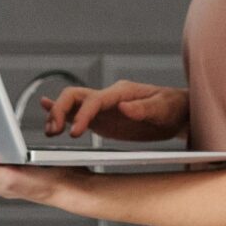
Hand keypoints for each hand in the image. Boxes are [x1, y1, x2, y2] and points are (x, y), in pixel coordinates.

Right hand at [41, 81, 188, 143]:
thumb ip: (144, 108)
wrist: (178, 112)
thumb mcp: (164, 108)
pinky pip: (77, 114)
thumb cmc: (174, 107)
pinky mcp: (102, 120)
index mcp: (121, 92)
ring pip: (72, 104)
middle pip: (74, 96)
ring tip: (49, 131)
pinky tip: (47, 115)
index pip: (94, 100)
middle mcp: (108, 98)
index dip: (82, 116)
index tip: (74, 133)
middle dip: (59, 110)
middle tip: (52, 130)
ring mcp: (103, 108)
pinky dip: (61, 113)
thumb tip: (124, 107)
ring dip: (57, 114)